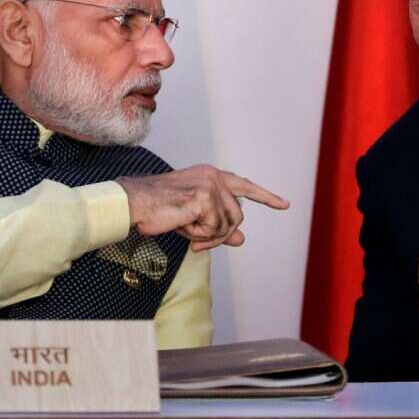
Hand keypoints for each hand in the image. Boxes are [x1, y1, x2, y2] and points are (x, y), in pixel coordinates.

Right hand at [117, 165, 288, 251]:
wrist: (133, 204)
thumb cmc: (157, 210)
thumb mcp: (194, 220)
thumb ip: (219, 227)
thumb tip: (241, 239)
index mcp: (210, 175)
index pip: (244, 185)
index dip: (265, 197)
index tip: (284, 204)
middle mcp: (213, 176)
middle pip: (237, 215)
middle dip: (220, 235)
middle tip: (198, 242)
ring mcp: (210, 184)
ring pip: (228, 224)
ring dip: (208, 236)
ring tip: (186, 231)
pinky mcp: (204, 197)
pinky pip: (214, 228)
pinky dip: (199, 235)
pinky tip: (183, 227)